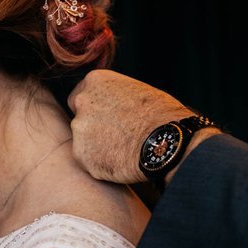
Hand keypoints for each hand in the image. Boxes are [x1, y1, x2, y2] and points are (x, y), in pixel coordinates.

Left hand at [68, 70, 195, 182]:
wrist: (167, 141)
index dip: (95, 110)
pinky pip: (90, 163)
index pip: (80, 97)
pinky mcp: (83, 157)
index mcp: (95, 82)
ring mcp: (80, 131)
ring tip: (125, 151)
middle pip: (80, 119)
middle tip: (116, 137)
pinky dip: (103, 166)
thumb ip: (116, 97)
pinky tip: (123, 163)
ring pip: (84, 143)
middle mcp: (81, 103)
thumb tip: (115, 106)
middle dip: (94, 129)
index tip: (108, 120)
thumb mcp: (138, 91)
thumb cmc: (162, 115)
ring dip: (98, 148)